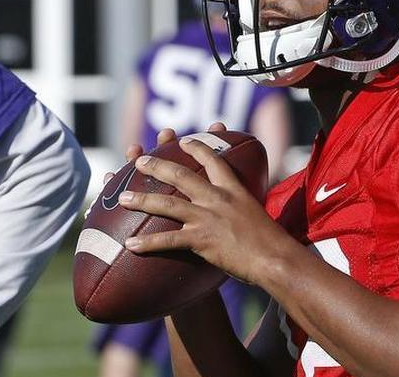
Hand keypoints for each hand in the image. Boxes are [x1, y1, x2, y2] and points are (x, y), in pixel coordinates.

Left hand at [118, 131, 291, 284]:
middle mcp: (217, 198)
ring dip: (142, 200)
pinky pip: (168, 240)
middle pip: (181, 175)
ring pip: (167, 204)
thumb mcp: (258, 214)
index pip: (213, 160)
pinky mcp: (202, 240)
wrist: (276, 259)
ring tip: (122, 198)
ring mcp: (207, 218)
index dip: (196, 147)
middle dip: (156, 166)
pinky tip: (130, 245)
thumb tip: (239, 212)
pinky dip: (147, 243)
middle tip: (138, 161)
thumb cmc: (272, 242)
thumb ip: (243, 208)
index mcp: (233, 189)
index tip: (183, 140)